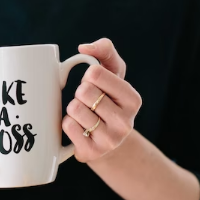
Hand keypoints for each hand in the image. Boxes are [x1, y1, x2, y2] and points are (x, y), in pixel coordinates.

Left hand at [63, 38, 142, 162]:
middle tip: (88, 102)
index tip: (95, 85)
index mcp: (133, 99)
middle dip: (80, 93)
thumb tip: (84, 48)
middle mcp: (126, 122)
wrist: (106, 140)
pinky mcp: (92, 152)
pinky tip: (79, 128)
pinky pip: (67, 126)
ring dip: (73, 109)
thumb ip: (104, 50)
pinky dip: (67, 123)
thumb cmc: (107, 99)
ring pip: (74, 109)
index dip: (88, 76)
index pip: (95, 73)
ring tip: (84, 115)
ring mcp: (110, 140)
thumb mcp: (112, 73)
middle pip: (84, 91)